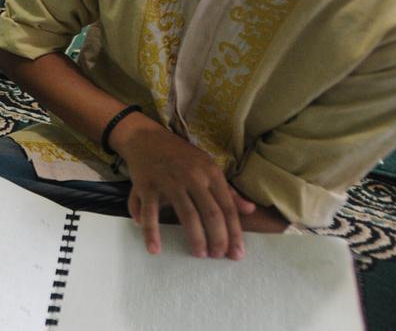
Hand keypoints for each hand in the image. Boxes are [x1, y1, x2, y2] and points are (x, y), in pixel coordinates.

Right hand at [113, 117, 254, 259]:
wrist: (145, 138)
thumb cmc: (180, 155)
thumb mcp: (208, 166)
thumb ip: (228, 190)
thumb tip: (250, 210)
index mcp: (210, 173)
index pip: (227, 208)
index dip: (234, 233)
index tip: (237, 254)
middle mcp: (193, 177)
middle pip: (211, 214)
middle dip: (218, 239)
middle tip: (217, 257)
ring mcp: (169, 182)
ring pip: (187, 215)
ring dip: (195, 238)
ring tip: (199, 254)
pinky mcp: (147, 186)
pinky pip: (150, 213)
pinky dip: (151, 232)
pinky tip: (155, 249)